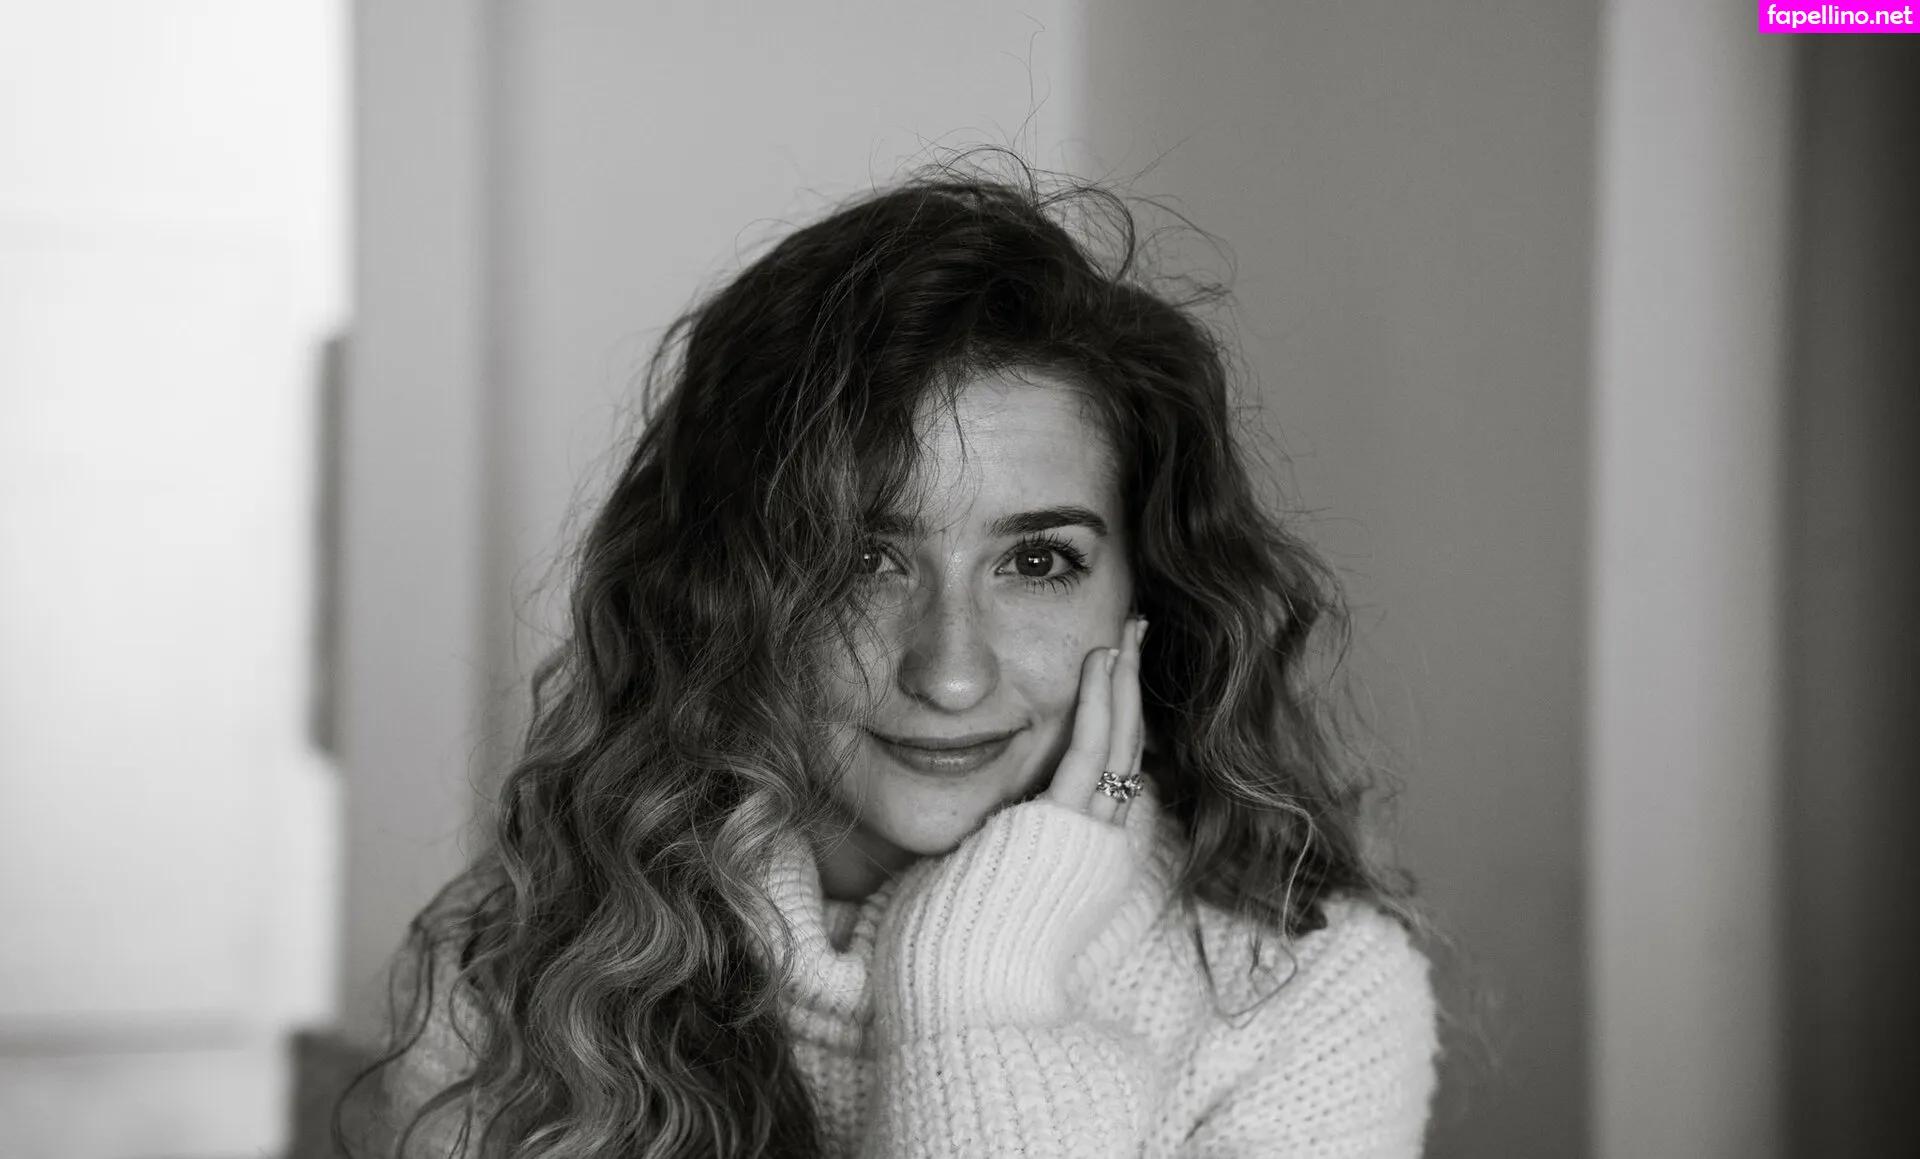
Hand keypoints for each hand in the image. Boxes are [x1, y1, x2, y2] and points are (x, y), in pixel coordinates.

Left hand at [863, 616, 1150, 1033]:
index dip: (1114, 724)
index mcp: (1075, 862)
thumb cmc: (949, 954)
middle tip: (1133, 635)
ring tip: (1127, 630)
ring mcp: (1085, 838)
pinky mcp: (1063, 828)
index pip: (1106, 779)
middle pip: (1126, 751)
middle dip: (1129, 688)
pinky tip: (1102, 659)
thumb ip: (981, 848)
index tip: (1108, 678)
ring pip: (1120, 743)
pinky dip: (1101, 700)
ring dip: (1123, 680)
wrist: (960, 998)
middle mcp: (1094, 849)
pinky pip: (1093, 751)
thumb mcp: (972, 882)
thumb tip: (950, 830)